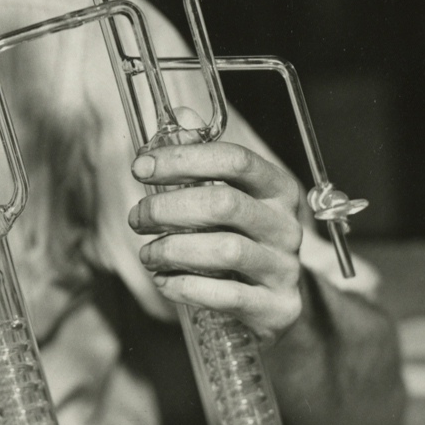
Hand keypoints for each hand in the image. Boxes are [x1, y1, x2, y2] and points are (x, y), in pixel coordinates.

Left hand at [128, 140, 304, 335]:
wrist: (273, 308)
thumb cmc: (241, 246)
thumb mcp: (227, 201)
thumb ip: (204, 162)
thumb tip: (183, 115)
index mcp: (277, 190)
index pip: (235, 159)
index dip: (183, 159)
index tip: (142, 167)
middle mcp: (287, 226)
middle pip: (224, 203)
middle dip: (168, 207)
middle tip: (137, 218)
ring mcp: (285, 269)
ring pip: (224, 250)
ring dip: (172, 250)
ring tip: (149, 254)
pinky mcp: (276, 309)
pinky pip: (225, 295)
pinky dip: (185, 286)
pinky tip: (165, 281)